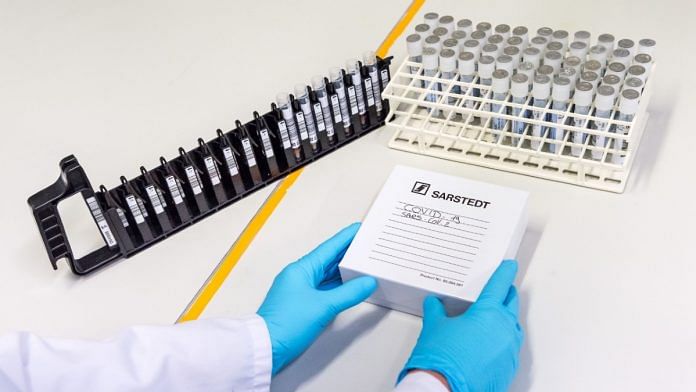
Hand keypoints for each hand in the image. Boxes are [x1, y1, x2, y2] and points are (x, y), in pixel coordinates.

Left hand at [257, 223, 376, 374]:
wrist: (266, 348)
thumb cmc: (285, 324)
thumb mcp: (323, 306)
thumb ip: (349, 293)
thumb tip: (366, 283)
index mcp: (301, 269)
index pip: (330, 248)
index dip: (346, 237)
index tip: (359, 229)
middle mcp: (300, 276)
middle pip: (329, 260)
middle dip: (348, 253)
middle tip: (367, 245)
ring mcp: (301, 290)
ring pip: (327, 275)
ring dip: (344, 271)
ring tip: (363, 264)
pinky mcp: (302, 304)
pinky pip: (325, 289)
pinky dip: (338, 286)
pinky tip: (349, 286)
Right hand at [400, 260, 522, 391]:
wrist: (445, 390)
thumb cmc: (441, 360)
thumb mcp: (434, 327)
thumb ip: (436, 311)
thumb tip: (434, 304)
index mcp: (488, 312)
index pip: (500, 285)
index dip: (505, 272)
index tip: (509, 266)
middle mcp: (504, 328)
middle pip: (511, 304)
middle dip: (506, 295)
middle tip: (499, 290)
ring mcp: (509, 349)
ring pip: (513, 326)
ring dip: (505, 318)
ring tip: (491, 318)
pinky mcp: (509, 367)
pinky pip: (510, 347)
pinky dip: (502, 340)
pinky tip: (488, 343)